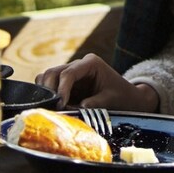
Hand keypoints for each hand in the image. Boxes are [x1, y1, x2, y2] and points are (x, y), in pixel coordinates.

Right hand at [34, 53, 157, 111]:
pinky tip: (52, 108)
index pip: (68, 73)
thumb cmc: (122, 98)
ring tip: (52, 108)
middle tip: (53, 108)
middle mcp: (78, 65)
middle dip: (50, 90)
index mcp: (91, 63)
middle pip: (53, 72)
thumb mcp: (110, 101)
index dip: (61, 89)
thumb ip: (92, 104)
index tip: (60, 104)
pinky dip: (46, 96)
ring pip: (47, 77)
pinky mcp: (66, 84)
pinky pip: (49, 86)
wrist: (127, 99)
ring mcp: (71, 73)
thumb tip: (72, 108)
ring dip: (45, 92)